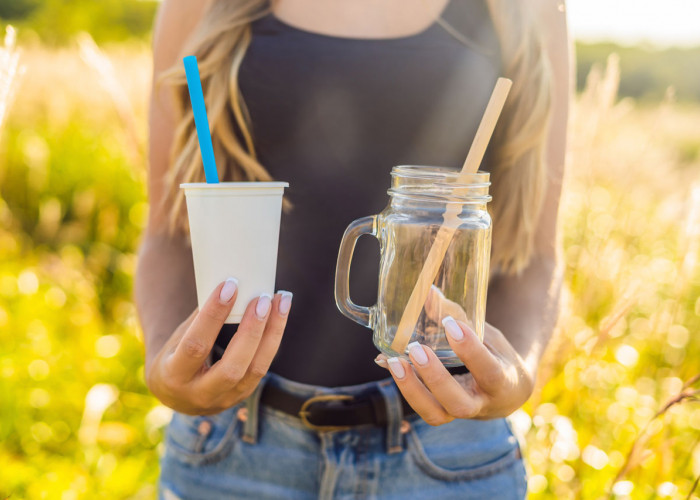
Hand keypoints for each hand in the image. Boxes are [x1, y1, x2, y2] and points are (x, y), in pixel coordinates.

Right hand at [145, 279, 291, 414]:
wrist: (176, 394)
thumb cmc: (175, 356)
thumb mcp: (176, 339)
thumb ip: (199, 318)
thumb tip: (228, 283)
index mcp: (173, 376)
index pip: (196, 345)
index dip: (214, 315)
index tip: (230, 285)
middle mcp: (199, 394)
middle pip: (233, 366)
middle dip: (251, 330)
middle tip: (263, 298)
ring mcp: (224, 400)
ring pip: (256, 369)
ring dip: (272, 332)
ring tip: (281, 301)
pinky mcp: (242, 396)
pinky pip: (262, 367)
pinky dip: (273, 340)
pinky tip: (279, 315)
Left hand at [376, 318, 532, 423]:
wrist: (507, 392)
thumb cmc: (497, 357)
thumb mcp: (489, 336)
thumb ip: (461, 319)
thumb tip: (428, 293)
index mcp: (503, 383)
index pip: (488, 371)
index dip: (469, 350)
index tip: (449, 324)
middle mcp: (482, 404)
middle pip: (458, 404)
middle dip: (434, 378)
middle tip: (416, 349)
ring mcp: (460, 413)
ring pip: (435, 414)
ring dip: (411, 388)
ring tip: (393, 361)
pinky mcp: (442, 413)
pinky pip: (421, 406)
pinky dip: (404, 385)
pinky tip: (386, 362)